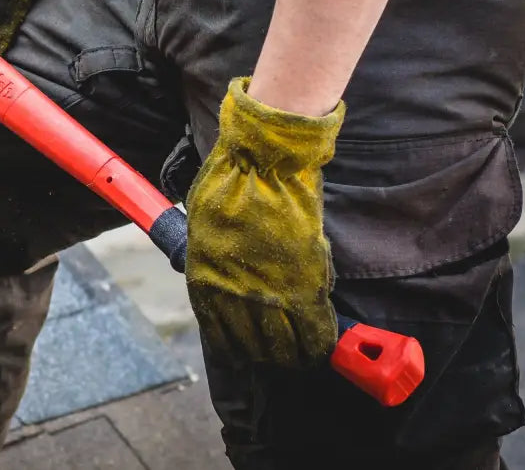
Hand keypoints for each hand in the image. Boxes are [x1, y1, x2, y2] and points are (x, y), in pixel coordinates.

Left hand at [186, 78, 343, 367]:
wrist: (258, 167)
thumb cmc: (226, 189)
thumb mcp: (206, 236)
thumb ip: (219, 268)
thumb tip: (235, 288)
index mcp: (205, 283)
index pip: (219, 336)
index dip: (235, 351)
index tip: (244, 356)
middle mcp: (233, 297)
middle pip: (252, 348)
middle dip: (265, 357)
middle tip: (278, 358)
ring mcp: (269, 294)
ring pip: (282, 346)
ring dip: (291, 357)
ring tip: (299, 358)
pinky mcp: (304, 285)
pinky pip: (313, 329)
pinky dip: (317, 342)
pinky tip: (319, 348)